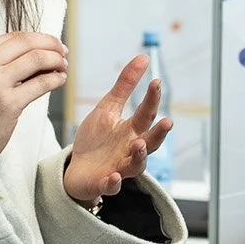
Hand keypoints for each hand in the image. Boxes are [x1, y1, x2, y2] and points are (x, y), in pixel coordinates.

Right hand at [0, 31, 67, 166]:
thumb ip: (3, 62)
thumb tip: (41, 49)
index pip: (14, 37)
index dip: (39, 38)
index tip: (52, 44)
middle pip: (26, 43)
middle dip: (51, 44)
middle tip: (63, 52)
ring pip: (36, 59)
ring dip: (56, 60)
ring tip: (63, 66)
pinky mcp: (7, 103)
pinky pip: (40, 83)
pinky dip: (55, 79)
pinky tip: (59, 81)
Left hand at [63, 55, 172, 204]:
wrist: (76, 169)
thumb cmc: (96, 139)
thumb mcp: (108, 108)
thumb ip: (125, 85)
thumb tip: (144, 57)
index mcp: (132, 130)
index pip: (146, 113)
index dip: (152, 99)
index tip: (156, 82)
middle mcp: (130, 149)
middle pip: (151, 142)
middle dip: (159, 133)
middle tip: (168, 122)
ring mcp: (120, 167)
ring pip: (136, 165)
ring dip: (139, 155)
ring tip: (139, 143)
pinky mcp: (104, 183)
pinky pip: (111, 185)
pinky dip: (114, 182)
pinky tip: (114, 176)